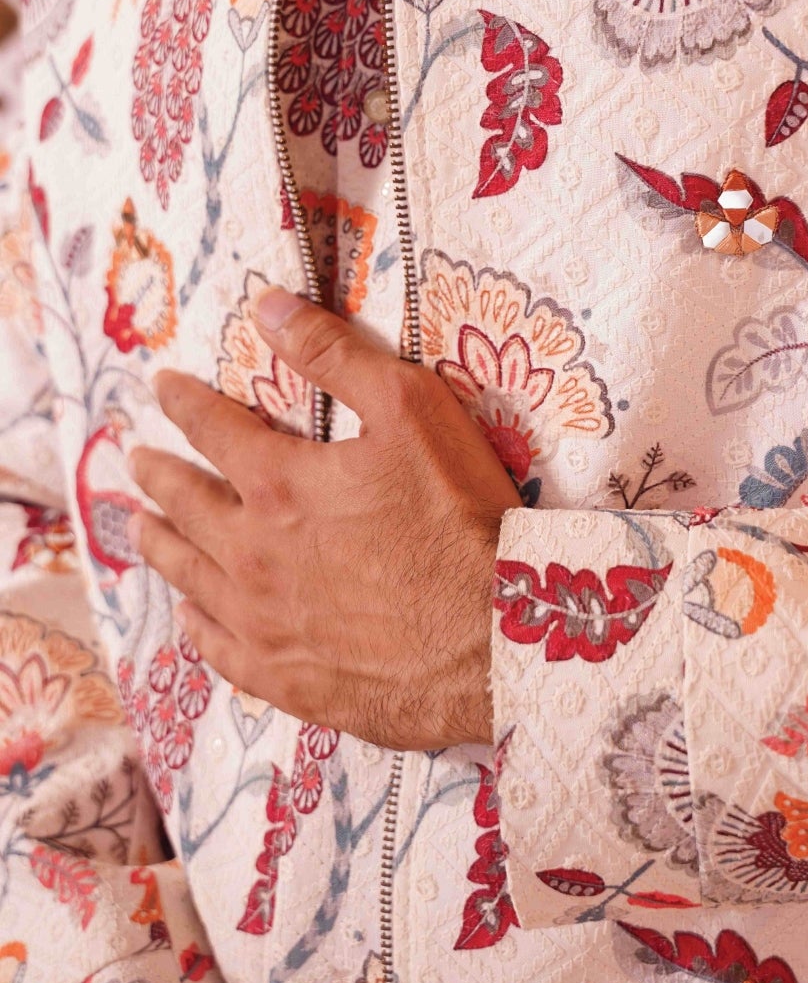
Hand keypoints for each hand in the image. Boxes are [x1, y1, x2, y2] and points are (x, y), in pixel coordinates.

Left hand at [128, 289, 519, 749]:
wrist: (493, 634)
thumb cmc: (459, 515)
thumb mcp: (409, 408)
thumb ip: (333, 354)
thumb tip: (268, 305)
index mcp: (278, 483)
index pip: (212, 428)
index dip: (184, 401)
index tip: (163, 387)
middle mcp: (251, 552)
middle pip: (184, 504)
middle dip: (158, 473)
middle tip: (139, 459)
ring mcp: (262, 620)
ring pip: (188, 574)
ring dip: (159, 542)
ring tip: (140, 527)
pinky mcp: (283, 676)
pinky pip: (216, 647)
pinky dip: (194, 623)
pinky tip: (189, 613)